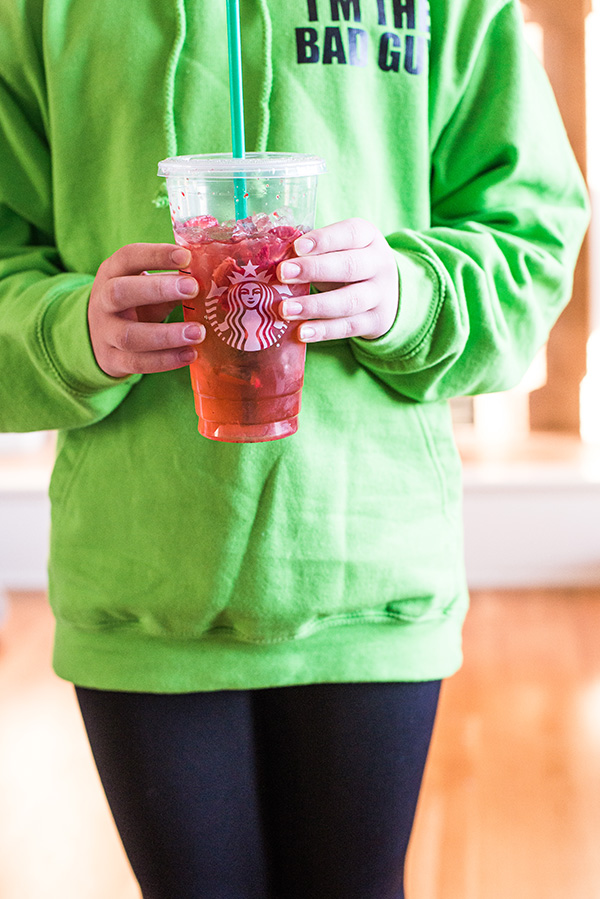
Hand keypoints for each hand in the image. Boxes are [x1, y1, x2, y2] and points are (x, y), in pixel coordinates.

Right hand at [88, 243, 204, 377]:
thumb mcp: (147, 289)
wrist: (98, 339)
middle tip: (193, 288)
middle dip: (157, 289)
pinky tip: (190, 354)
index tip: (186, 256)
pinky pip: (137, 363)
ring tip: (198, 332)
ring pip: (130, 335)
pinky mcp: (112, 360)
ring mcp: (105, 333)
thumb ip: (173, 284)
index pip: (129, 257)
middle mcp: (103, 301)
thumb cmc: (135, 305)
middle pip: (121, 292)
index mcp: (112, 273)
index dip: (156, 255)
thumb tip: (213, 282)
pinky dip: (165, 360)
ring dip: (166, 335)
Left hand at [277, 218, 398, 342]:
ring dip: (315, 305)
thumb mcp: (340, 249)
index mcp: (368, 238)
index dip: (323, 240)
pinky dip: (324, 331)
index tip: (297, 247)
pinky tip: (301, 332)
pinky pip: (348, 327)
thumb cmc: (349, 265)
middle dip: (314, 270)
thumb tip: (271, 257)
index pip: (349, 233)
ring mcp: (380, 295)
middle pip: (349, 266)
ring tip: (285, 309)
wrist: (388, 295)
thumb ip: (314, 251)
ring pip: (349, 301)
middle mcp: (379, 264)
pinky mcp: (375, 321)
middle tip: (282, 273)